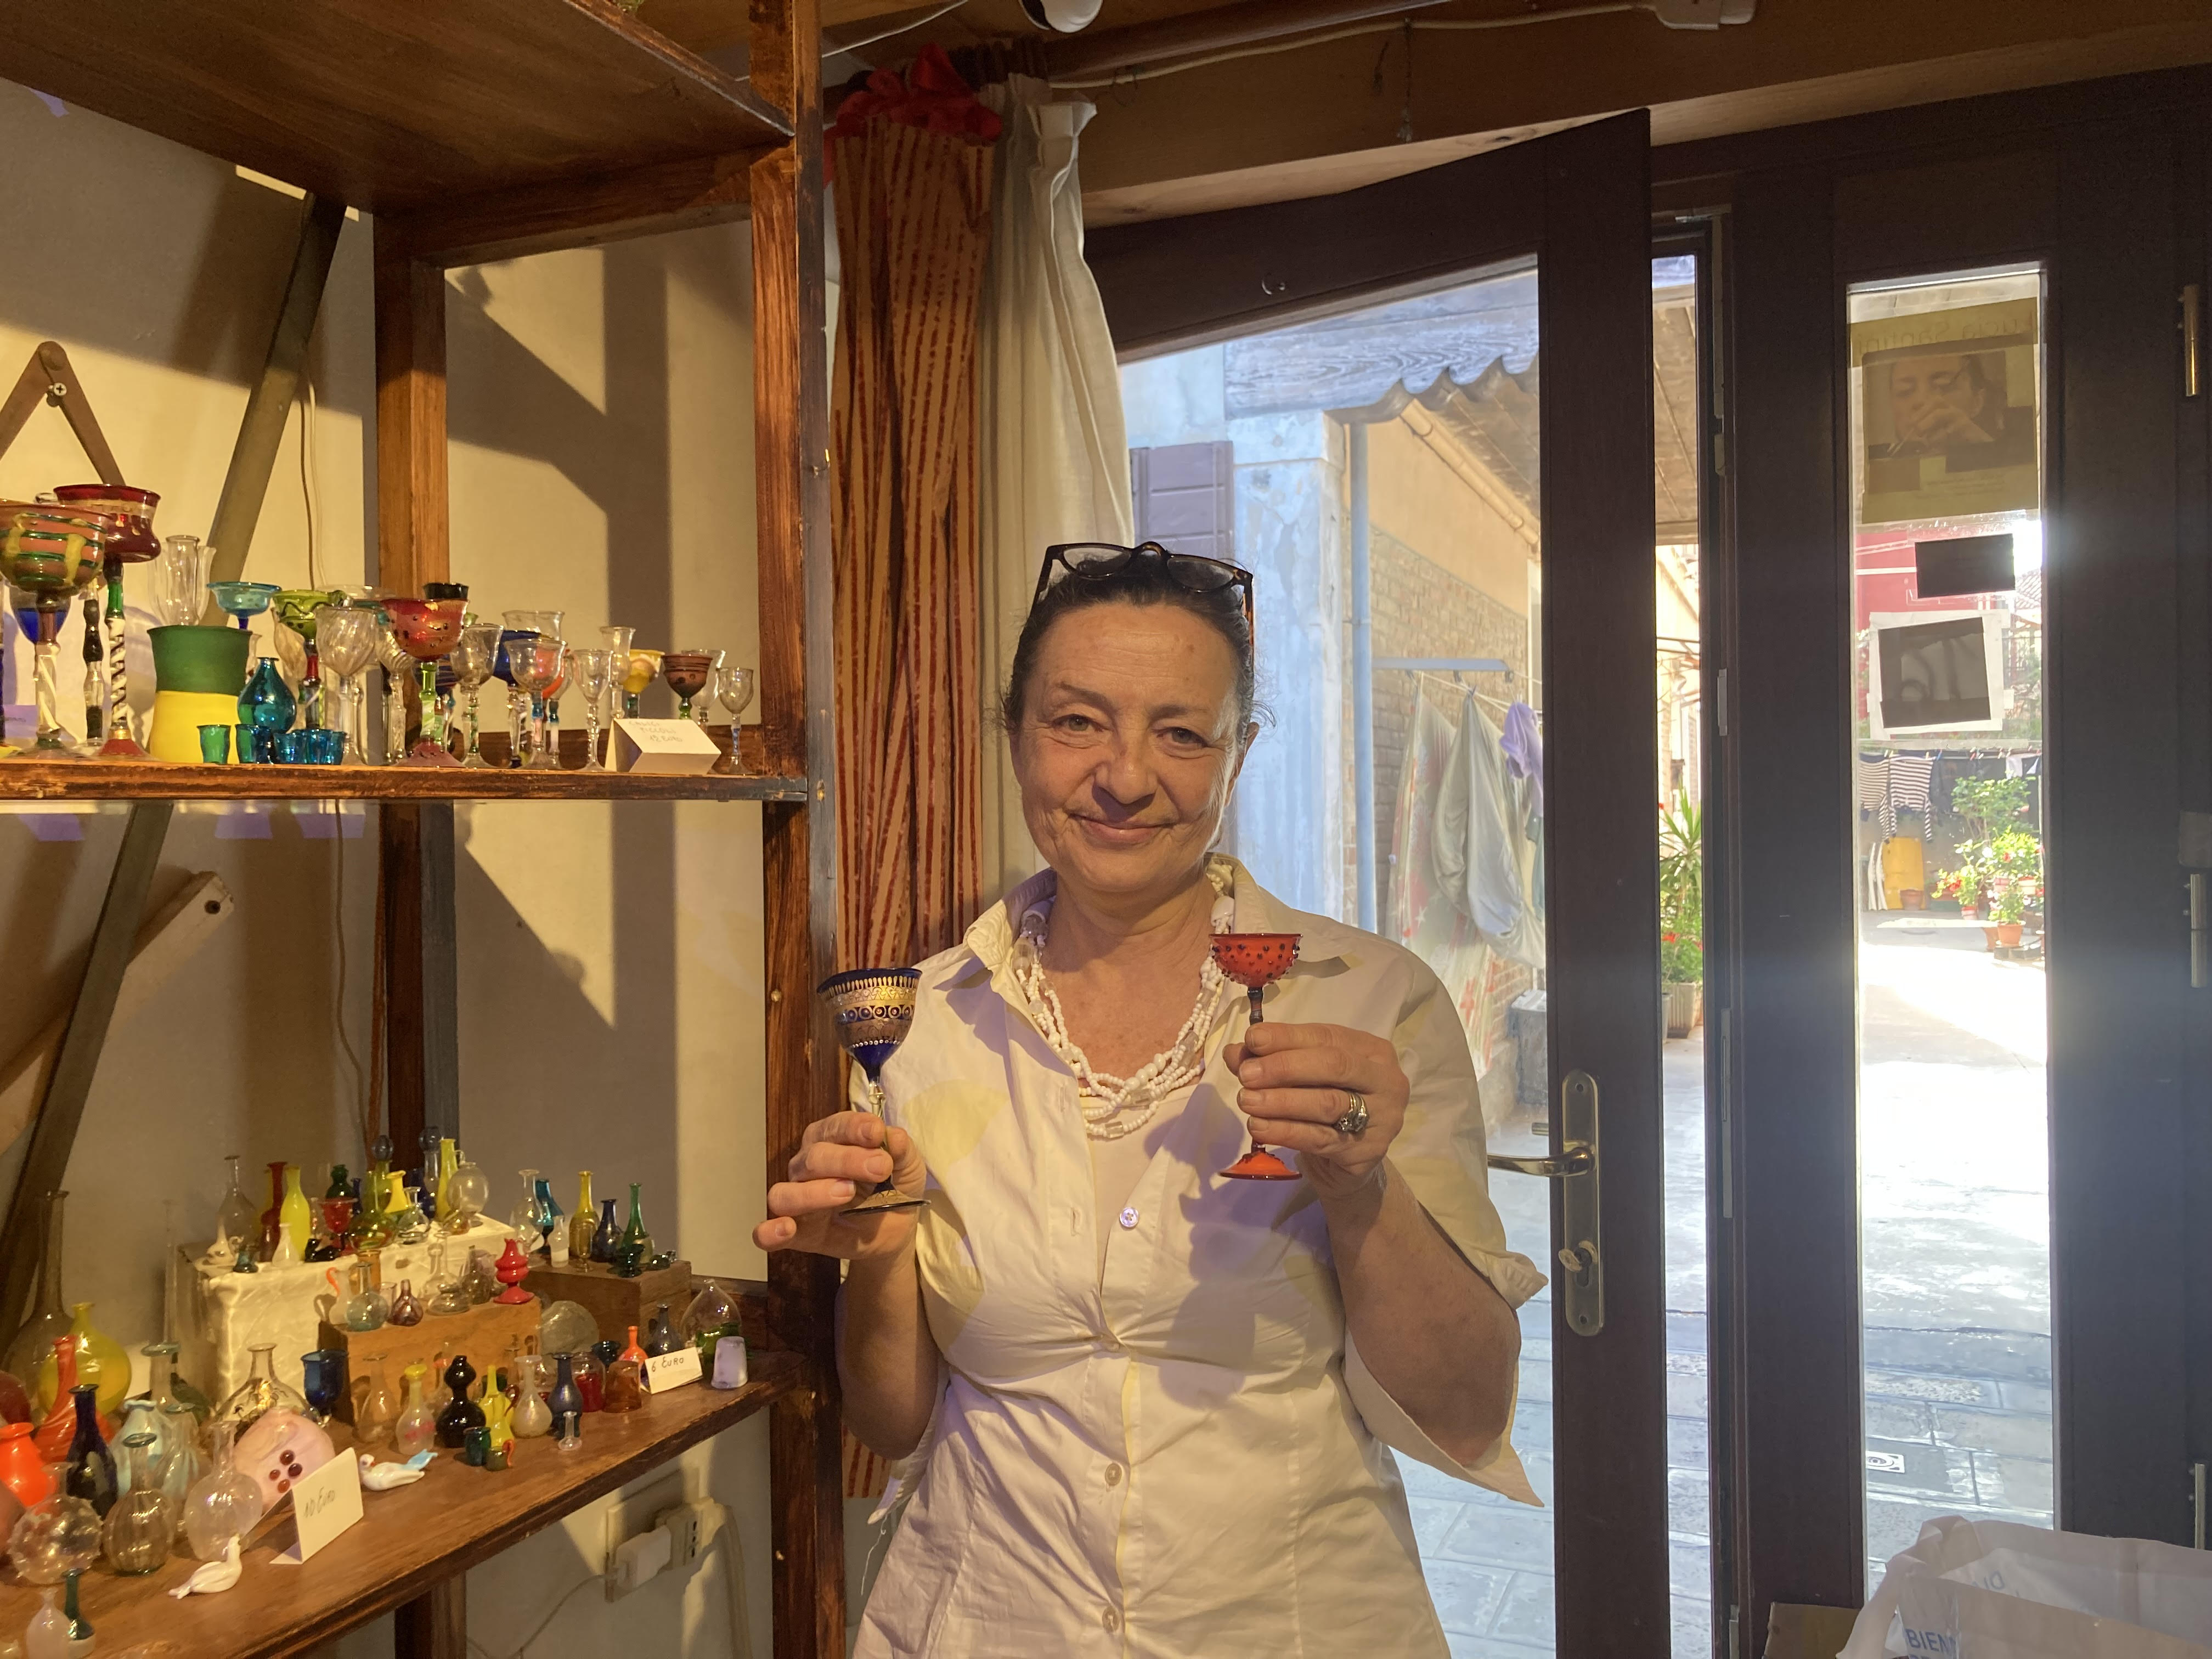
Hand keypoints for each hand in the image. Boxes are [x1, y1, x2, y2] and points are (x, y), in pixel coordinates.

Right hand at [752, 1111, 926, 1261]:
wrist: (896, 1229)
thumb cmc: (895, 1187)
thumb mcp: (908, 1166)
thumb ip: (901, 1150)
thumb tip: (893, 1137)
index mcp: (832, 1139)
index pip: (835, 1126)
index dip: (854, 1127)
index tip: (877, 1133)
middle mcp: (807, 1165)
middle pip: (814, 1157)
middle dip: (847, 1160)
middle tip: (879, 1168)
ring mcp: (797, 1199)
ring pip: (786, 1192)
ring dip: (813, 1193)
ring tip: (845, 1193)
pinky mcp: (797, 1233)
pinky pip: (766, 1233)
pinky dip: (769, 1231)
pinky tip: (785, 1228)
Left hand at [1228, 1021, 1405, 1199]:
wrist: (1349, 1159)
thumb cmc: (1326, 1104)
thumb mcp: (1304, 1076)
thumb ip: (1272, 1060)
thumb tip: (1235, 1052)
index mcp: (1371, 1050)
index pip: (1327, 1036)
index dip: (1287, 1036)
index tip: (1251, 1039)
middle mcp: (1386, 1080)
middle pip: (1334, 1066)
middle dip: (1285, 1067)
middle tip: (1247, 1075)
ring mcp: (1382, 1117)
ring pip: (1327, 1103)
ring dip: (1281, 1101)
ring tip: (1246, 1100)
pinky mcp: (1368, 1151)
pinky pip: (1321, 1138)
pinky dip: (1286, 1131)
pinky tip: (1259, 1127)